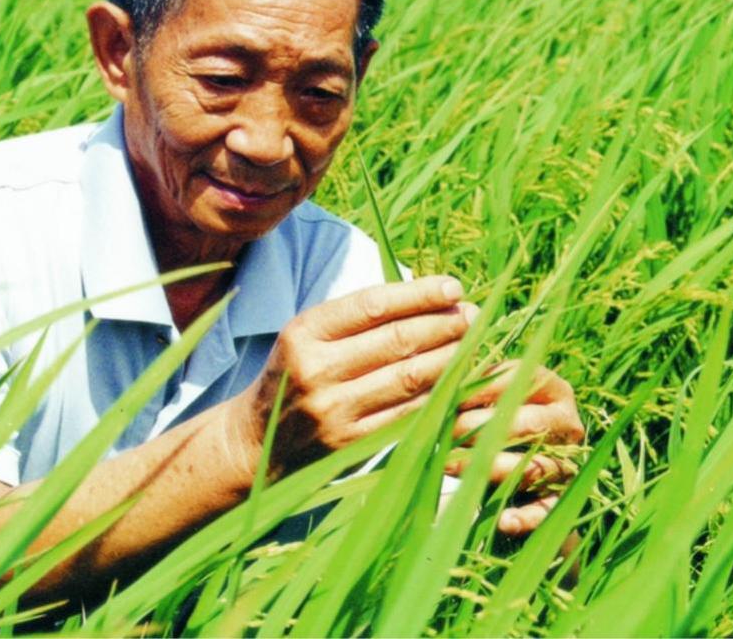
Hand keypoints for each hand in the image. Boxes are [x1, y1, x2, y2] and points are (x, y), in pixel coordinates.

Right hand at [230, 275, 475, 479]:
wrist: (260, 439)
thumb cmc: (297, 373)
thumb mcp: (311, 335)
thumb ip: (357, 317)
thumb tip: (426, 295)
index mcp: (305, 331)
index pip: (372, 305)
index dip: (419, 294)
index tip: (453, 288)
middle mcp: (316, 368)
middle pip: (396, 340)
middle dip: (443, 325)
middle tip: (472, 316)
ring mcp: (334, 409)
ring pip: (409, 378)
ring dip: (450, 358)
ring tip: (472, 344)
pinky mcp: (351, 442)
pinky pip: (408, 414)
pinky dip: (438, 395)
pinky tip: (457, 381)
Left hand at [447, 362, 584, 534]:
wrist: (511, 467)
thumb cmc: (488, 418)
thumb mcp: (484, 397)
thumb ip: (471, 384)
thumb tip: (448, 374)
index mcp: (551, 388)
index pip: (519, 381)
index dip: (481, 389)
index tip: (450, 396)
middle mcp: (567, 423)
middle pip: (528, 424)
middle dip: (480, 427)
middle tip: (445, 431)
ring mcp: (568, 461)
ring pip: (534, 466)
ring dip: (490, 467)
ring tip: (449, 465)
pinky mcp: (562, 498)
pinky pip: (547, 509)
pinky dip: (526, 517)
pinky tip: (502, 521)